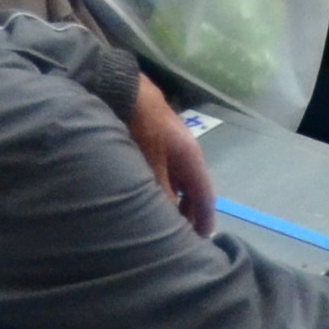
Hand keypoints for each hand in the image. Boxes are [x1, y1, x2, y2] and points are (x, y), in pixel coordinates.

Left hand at [125, 74, 217, 235]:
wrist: (124, 89)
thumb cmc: (142, 126)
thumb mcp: (150, 162)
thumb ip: (159, 191)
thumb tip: (166, 219)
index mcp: (191, 157)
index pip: (204, 194)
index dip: (204, 217)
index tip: (202, 239)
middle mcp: (184, 152)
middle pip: (191, 188)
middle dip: (187, 212)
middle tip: (177, 235)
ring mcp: (168, 146)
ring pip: (175, 180)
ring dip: (171, 200)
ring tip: (159, 219)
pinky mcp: (151, 141)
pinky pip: (161, 172)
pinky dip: (159, 187)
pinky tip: (144, 194)